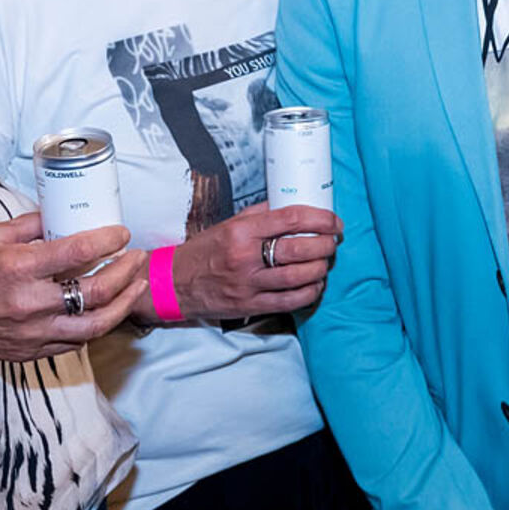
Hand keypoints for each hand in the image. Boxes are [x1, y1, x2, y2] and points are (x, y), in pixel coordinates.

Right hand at [0, 213, 146, 396]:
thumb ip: (25, 227)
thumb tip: (57, 214)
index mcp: (15, 267)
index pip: (77, 251)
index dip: (108, 240)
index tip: (121, 231)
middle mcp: (28, 303)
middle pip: (97, 292)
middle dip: (126, 272)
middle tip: (136, 257)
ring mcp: (30, 332)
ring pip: (95, 325)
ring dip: (123, 303)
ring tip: (136, 285)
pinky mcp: (28, 351)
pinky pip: (74, 342)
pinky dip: (96, 326)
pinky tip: (105, 310)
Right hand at [147, 203, 341, 321]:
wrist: (175, 283)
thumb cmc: (204, 252)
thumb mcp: (229, 224)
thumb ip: (260, 214)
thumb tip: (292, 204)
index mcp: (241, 231)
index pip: (290, 218)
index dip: (320, 218)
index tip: (333, 222)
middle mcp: (245, 257)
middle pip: (298, 248)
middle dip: (325, 244)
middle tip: (333, 241)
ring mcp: (248, 284)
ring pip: (297, 276)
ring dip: (320, 268)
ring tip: (326, 262)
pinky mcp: (250, 305)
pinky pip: (289, 301)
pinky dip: (309, 292)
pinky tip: (315, 284)